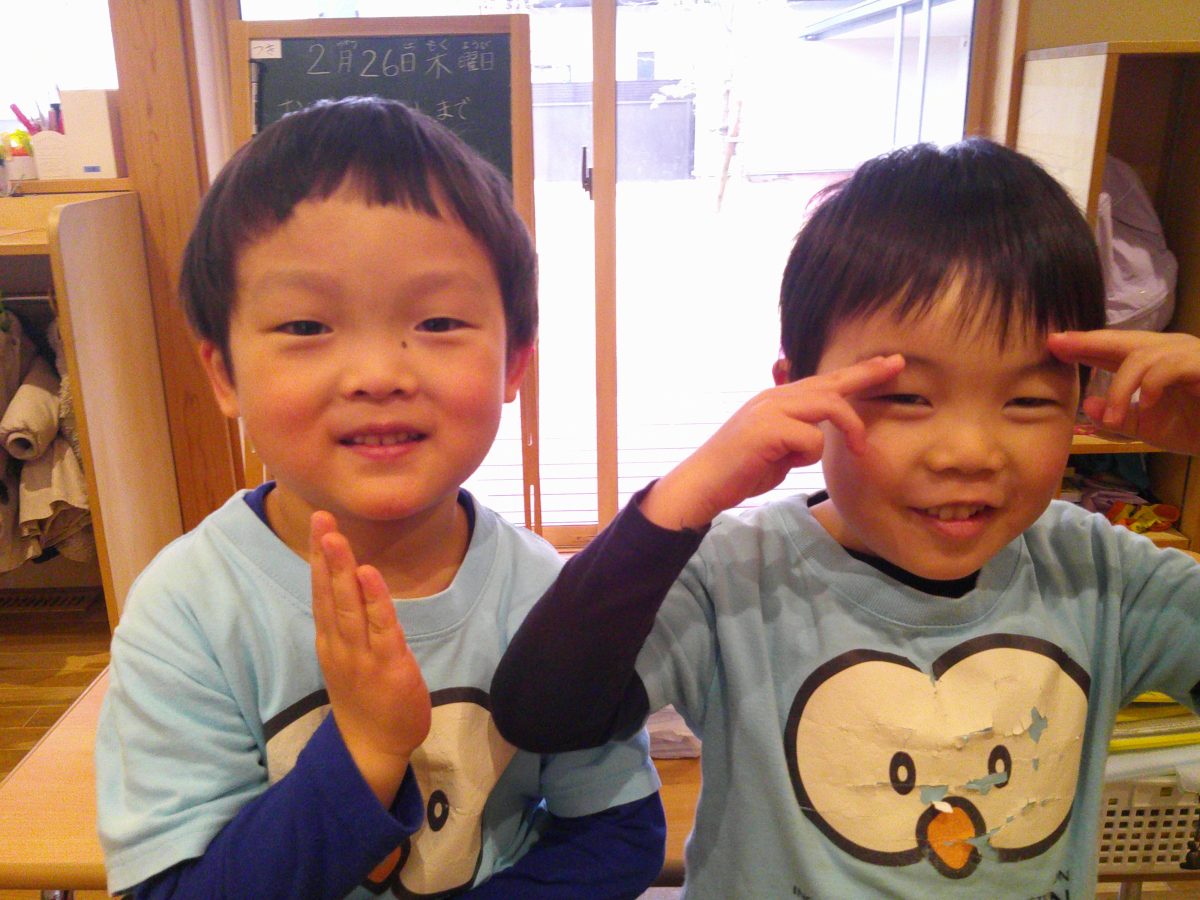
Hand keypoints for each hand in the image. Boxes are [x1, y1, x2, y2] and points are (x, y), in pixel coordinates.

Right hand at [310, 511, 431, 805]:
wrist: (372, 750)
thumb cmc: (365, 701)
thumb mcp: (349, 659)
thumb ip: (349, 627)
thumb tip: (351, 592)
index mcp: (331, 641)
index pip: (322, 592)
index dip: (319, 558)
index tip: (318, 524)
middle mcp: (339, 644)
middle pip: (329, 592)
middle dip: (325, 553)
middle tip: (320, 518)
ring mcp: (361, 655)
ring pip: (348, 605)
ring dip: (342, 569)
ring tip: (337, 537)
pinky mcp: (387, 664)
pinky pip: (380, 626)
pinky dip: (374, 599)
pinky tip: (368, 574)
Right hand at [641, 354, 904, 529]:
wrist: (702, 484)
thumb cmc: (740, 471)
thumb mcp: (778, 450)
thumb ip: (800, 436)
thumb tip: (822, 435)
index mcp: (778, 400)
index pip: (824, 382)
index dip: (857, 373)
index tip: (887, 364)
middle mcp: (775, 398)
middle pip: (831, 382)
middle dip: (867, 374)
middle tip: (897, 364)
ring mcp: (770, 410)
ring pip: (827, 405)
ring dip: (848, 427)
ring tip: (857, 449)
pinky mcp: (767, 429)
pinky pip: (811, 437)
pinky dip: (809, 454)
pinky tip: (787, 463)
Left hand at [1048, 330, 1199, 455]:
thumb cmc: (1198, 427)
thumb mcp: (1151, 427)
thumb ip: (1120, 419)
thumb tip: (1088, 406)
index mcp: (1154, 363)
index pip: (1112, 349)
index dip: (1081, 345)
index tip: (1050, 343)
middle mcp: (1170, 351)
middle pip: (1121, 340)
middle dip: (1087, 341)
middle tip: (1055, 344)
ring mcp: (1190, 354)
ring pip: (1142, 355)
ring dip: (1122, 387)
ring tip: (1115, 417)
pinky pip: (1172, 365)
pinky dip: (1154, 384)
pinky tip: (1148, 403)